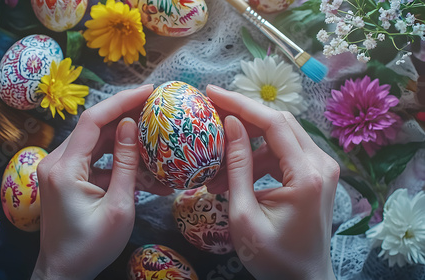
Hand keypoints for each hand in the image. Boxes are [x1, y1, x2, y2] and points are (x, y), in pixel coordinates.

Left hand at [31, 85, 167, 279]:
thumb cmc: (91, 247)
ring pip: (94, 142)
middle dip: (125, 116)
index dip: (121, 101)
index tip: (148, 92)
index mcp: (64, 169)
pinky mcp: (65, 178)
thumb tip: (131, 126)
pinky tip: (141, 166)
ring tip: (153, 132)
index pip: (92, 120)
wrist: (63, 273)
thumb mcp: (119, 207)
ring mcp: (58, 170)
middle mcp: (56, 162)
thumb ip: (126, 164)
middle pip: (93, 127)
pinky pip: (92, 159)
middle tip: (156, 108)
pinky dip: (115, 160)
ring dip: (122, 139)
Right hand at [206, 85, 338, 279]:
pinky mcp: (315, 175)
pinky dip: (257, 159)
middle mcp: (321, 164)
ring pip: (279, 137)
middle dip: (242, 115)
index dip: (240, 104)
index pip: (272, 123)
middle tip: (209, 113)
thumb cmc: (272, 257)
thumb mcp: (244, 215)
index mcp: (307, 175)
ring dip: (246, 145)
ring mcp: (321, 168)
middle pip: (278, 123)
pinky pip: (283, 153)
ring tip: (215, 166)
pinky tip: (233, 177)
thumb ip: (238, 168)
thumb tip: (231, 124)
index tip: (211, 93)